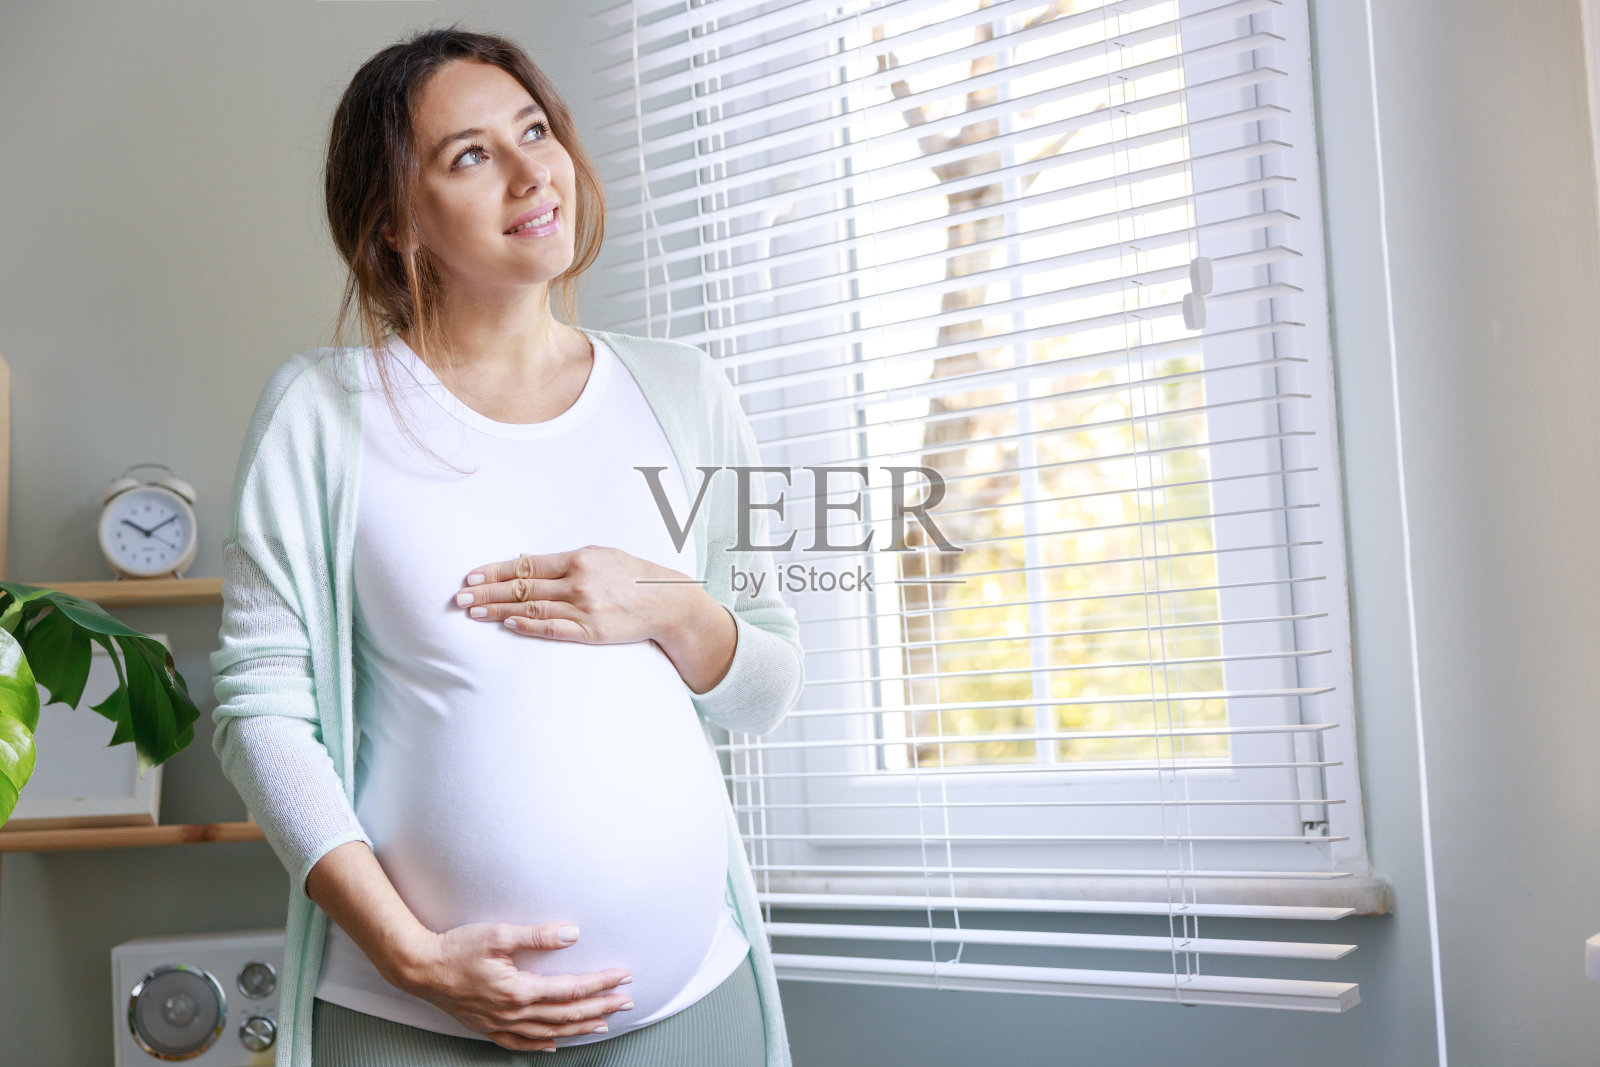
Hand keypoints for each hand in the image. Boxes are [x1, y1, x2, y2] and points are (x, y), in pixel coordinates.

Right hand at [391, 920, 634, 1051]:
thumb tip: (573, 933)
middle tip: (626, 1002)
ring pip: (549, 1031)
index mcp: (519, 990)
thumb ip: (536, 936)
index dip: (600, 983)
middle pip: (566, 1014)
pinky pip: (520, 1042)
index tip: (623, 977)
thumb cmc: (456, 948)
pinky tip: (555, 1043)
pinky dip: (542, 1043)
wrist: (419, 968)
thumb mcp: (497, 935)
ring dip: (579, 1028)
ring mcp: (499, 1024)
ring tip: (604, 1025)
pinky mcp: (487, 1027)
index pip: (571, 990)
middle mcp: (513, 1013)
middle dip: (600, 1008)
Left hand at [454, 546, 690, 643]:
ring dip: (499, 611)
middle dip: (488, 593)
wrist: (666, 602)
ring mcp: (585, 608)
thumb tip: (525, 561)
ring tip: (473, 613)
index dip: (495, 571)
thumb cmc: (631, 576)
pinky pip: (554, 629)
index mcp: (578, 558)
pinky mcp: (592, 631)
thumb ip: (565, 560)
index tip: (470, 578)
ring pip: (532, 608)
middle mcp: (579, 582)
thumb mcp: (600, 555)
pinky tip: (508, 625)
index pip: (526, 564)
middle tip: (460, 598)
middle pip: (522, 587)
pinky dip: (528, 626)